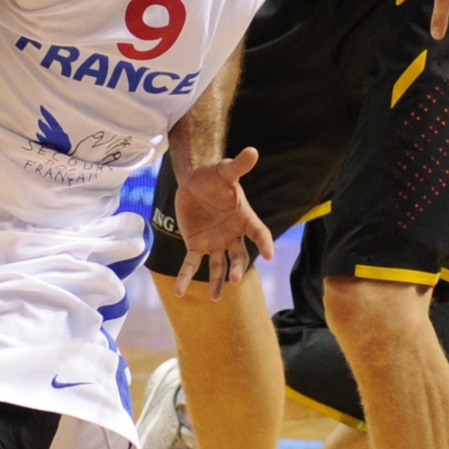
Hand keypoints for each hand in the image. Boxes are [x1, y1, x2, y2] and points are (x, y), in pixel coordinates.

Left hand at [173, 146, 273, 301]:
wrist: (194, 182)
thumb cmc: (214, 176)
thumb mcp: (225, 171)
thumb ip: (238, 166)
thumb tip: (252, 151)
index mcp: (244, 218)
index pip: (259, 233)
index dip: (265, 243)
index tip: (269, 254)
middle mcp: (233, 235)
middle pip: (239, 255)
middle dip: (236, 268)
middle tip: (233, 279)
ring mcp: (216, 242)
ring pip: (218, 266)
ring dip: (217, 281)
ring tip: (215, 298)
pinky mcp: (197, 245)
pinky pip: (192, 264)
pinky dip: (186, 278)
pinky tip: (179, 292)